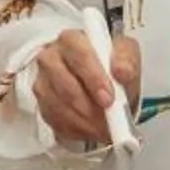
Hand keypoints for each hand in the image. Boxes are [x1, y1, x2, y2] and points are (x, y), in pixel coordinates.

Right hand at [31, 31, 141, 147]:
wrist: (104, 81)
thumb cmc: (112, 64)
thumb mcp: (127, 55)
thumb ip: (127, 60)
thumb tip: (122, 71)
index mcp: (72, 40)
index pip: (79, 56)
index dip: (94, 79)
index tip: (109, 99)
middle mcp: (51, 58)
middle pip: (64, 84)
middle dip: (88, 106)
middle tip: (107, 121)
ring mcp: (43, 82)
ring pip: (57, 105)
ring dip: (83, 121)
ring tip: (103, 128)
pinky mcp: (41, 103)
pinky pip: (54, 120)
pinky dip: (75, 129)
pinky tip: (90, 130)